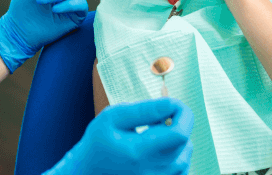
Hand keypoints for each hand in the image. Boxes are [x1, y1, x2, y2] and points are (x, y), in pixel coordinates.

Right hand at [47, 98, 193, 174]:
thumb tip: (170, 104)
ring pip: (185, 160)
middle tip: (161, 113)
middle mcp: (151, 171)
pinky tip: (160, 147)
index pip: (179, 134)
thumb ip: (143, 111)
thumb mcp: (113, 117)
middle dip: (179, 123)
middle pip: (184, 145)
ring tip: (157, 131)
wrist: (86, 171)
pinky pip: (180, 172)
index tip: (173, 103)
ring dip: (179, 140)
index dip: (183, 114)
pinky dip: (177, 157)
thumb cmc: (98, 141)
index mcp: (139, 152)